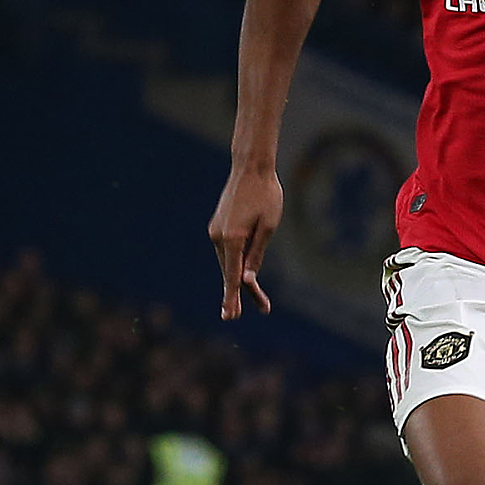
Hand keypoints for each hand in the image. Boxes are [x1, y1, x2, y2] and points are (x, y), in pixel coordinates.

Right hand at [208, 164, 282, 320]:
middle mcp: (219, 237)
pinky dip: (236, 265)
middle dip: (240, 296)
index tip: (230, 316)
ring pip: (228, 263)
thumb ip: (256, 255)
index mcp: (232, 238)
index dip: (232, 298)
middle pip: (230, 273)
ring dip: (240, 281)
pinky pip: (227, 252)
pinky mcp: (218, 228)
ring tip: (261, 303)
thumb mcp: (268, 227)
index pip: (233, 275)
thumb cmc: (266, 195)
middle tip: (246, 316)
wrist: (250, 168)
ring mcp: (216, 232)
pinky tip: (248, 274)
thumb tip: (247, 280)